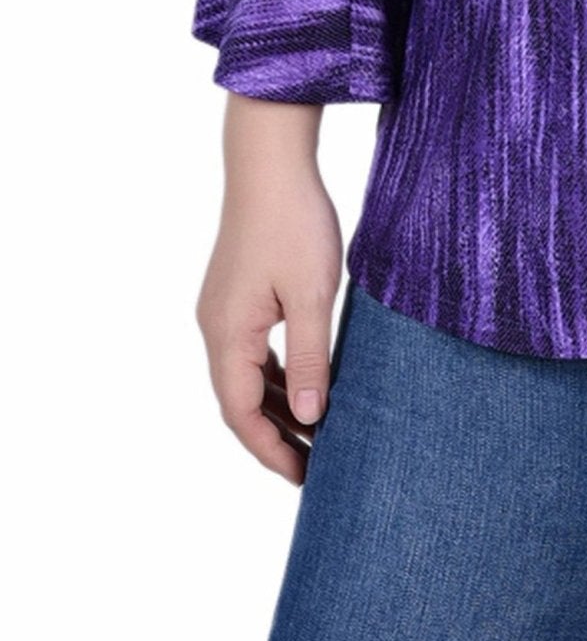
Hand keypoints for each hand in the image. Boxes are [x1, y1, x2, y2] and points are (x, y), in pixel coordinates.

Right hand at [195, 95, 341, 485]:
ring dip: (277, 406)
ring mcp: (223, 310)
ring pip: (246, 376)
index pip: (241, 414)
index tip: (306, 478)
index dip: (272, 450)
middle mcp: (215, 327)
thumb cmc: (294, 222)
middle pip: (240, 401)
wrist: (270, 162)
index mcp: (227, 334)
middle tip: (317, 467)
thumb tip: (311, 417)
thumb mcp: (312, 294)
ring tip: (317, 434)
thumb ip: (310, 357)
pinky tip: (307, 384)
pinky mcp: (238, 294)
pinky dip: (276, 375)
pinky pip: (253, 351)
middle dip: (275, 437)